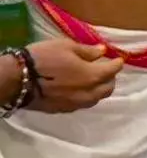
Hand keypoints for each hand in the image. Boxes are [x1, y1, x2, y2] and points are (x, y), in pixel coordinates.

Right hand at [1, 40, 123, 113]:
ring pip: (96, 99)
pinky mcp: (63, 110)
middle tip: (107, 69)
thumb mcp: (66, 47)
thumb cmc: (44, 59)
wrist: (17, 81)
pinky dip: (86, 96)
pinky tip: (80, 89)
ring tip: (95, 80)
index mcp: (92, 76)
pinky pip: (82, 104)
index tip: (118, 59)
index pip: (112, 71)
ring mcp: (75, 104)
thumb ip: (87, 51)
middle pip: (108, 89)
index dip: (117, 63)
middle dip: (110, 78)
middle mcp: (88, 93)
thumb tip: (102, 51)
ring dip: (99, 89)